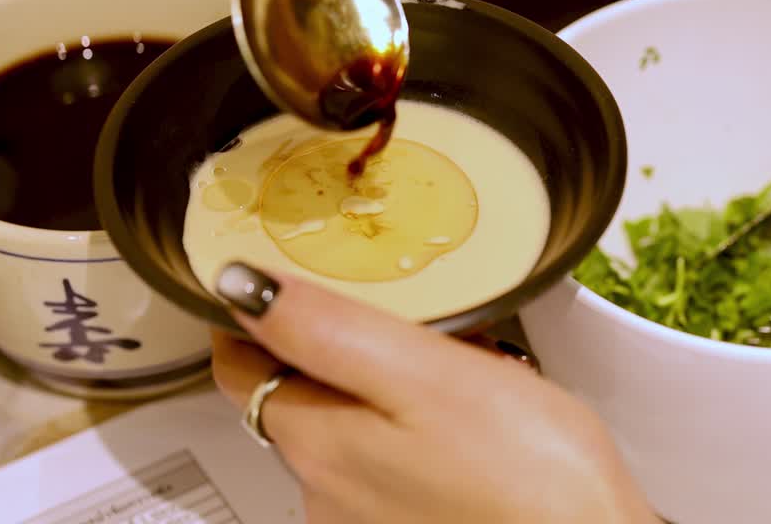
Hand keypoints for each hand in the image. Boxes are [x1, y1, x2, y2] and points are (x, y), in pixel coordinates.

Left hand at [211, 262, 658, 523]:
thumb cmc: (532, 478)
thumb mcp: (427, 375)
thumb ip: (328, 330)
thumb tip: (242, 286)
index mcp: (320, 442)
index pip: (238, 365)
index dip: (247, 311)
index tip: (267, 271)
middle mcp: (326, 493)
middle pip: (293, 396)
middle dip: (323, 346)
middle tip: (370, 300)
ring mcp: (366, 520)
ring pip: (344, 430)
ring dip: (373, 391)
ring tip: (434, 358)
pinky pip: (386, 465)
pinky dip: (407, 431)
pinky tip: (460, 422)